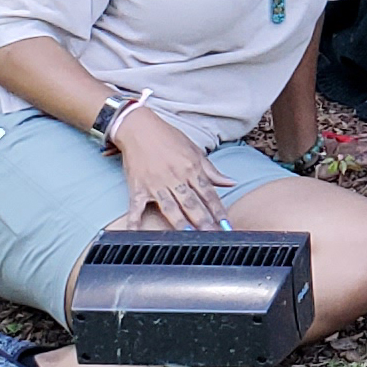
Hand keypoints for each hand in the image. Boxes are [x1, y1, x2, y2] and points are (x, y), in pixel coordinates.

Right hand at [113, 108, 233, 230]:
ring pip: (171, 207)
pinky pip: (136, 207)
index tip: (226, 225)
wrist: (140, 128)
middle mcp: (176, 178)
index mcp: (192, 169)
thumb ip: (212, 171)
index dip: (218, 210)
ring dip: (180, 223)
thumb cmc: (169, 138)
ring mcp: (156, 184)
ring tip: (189, 238)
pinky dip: (135, 221)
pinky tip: (135, 234)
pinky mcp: (137, 187)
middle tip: (213, 236)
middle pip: (192, 203)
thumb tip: (231, 182)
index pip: (208, 194)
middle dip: (204, 221)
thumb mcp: (195, 151)